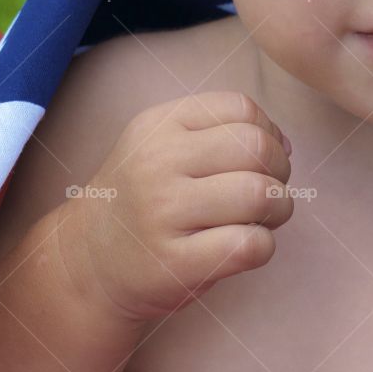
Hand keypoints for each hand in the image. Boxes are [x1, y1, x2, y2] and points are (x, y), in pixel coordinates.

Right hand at [62, 90, 293, 322]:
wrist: (87, 262)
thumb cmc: (143, 203)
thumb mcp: (162, 147)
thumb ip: (219, 134)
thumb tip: (286, 144)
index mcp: (159, 125)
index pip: (241, 108)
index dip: (268, 133)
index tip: (259, 161)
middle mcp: (158, 162)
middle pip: (257, 148)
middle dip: (279, 172)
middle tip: (267, 194)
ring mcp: (163, 213)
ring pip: (260, 195)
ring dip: (278, 210)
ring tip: (261, 221)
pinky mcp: (175, 263)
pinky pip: (250, 246)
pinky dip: (264, 247)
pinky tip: (246, 248)